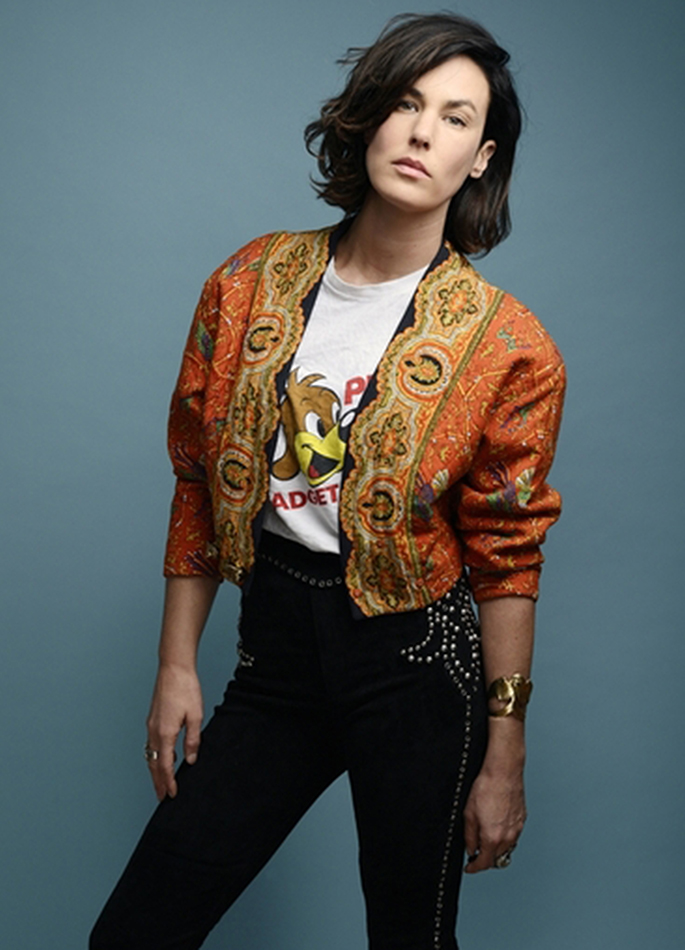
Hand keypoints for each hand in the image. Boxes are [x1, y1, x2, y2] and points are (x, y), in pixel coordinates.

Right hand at [145, 663, 202, 800]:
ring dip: (155, 770)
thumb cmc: (186, 688)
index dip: (168, 782)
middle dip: (157, 782)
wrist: (174, 668)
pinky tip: (162, 758)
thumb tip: (190, 760)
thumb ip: (193, 741)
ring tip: (161, 782)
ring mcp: (151, 724)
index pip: (165, 766)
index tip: (172, 795)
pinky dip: (155, 756)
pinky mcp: (152, 718)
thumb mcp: (196, 716)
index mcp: (165, 733)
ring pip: (150, 754)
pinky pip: (151, 744)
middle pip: (153, 764)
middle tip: (162, 797)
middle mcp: (153, 731)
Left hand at [463, 756, 525, 872]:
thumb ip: (469, 836)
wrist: (503, 772)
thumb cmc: (486, 788)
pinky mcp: (522, 820)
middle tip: (475, 851)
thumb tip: (471, 849)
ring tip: (485, 837)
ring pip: (506, 848)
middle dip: (485, 858)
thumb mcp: (469, 814)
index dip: (474, 868)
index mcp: (493, 837)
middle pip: (496, 858)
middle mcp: (508, 837)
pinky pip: (513, 836)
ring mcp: (517, 829)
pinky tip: (496, 826)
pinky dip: (504, 837)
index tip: (469, 868)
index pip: (485, 863)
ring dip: (495, 848)